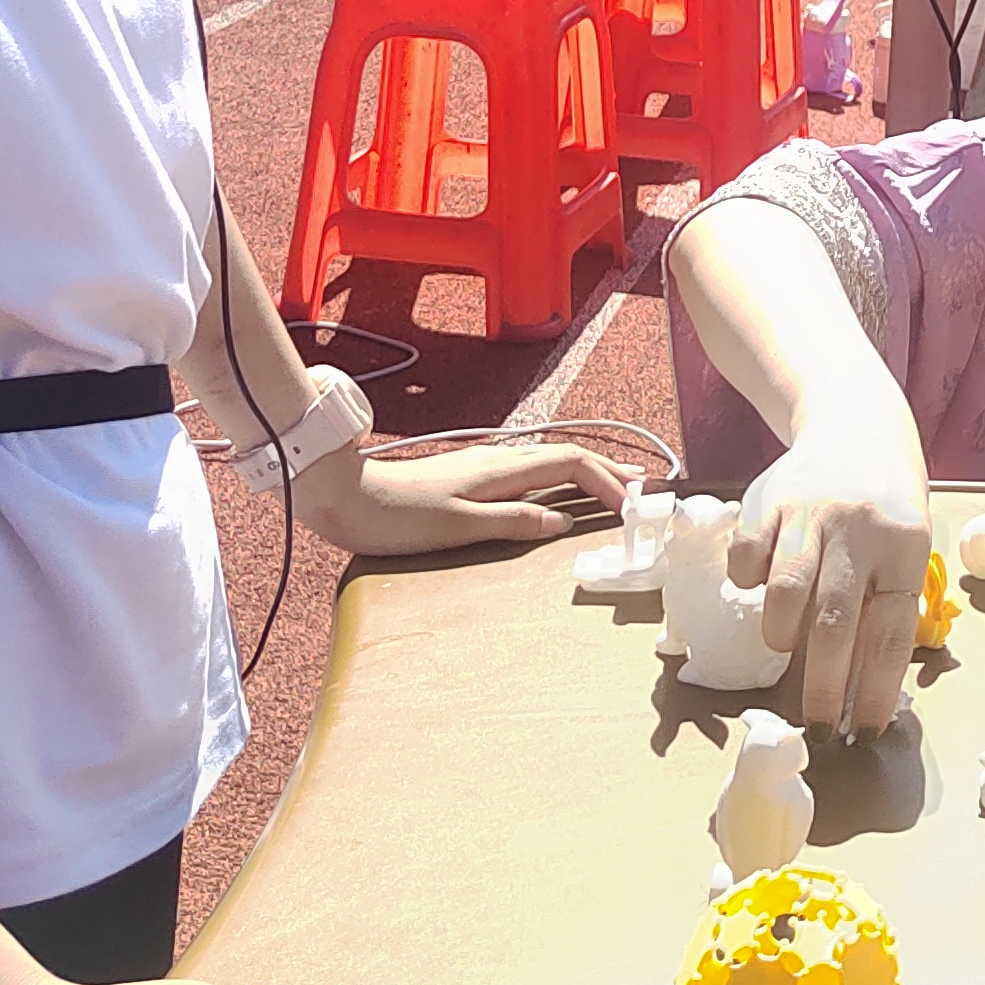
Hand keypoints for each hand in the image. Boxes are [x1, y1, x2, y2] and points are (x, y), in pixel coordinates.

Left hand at [287, 440, 626, 559]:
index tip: (633, 506)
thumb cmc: (395, 517)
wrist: (342, 497)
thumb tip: (561, 524)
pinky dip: (559, 483)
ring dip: (586, 476)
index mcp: (501, 470)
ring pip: (549, 465)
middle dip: (607, 472)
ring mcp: (483, 468)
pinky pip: (530, 476)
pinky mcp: (469, 480)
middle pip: (566, 458)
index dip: (607, 480)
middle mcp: (497, 462)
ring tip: (612, 491)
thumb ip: (512, 522)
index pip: (571, 463)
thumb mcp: (457, 527)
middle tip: (642, 490)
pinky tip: (558, 497)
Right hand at [731, 419, 931, 736]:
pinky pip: (746, 559)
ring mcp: (810, 513)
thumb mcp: (906, 547)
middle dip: (823, 688)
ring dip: (784, 638)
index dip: (875, 688)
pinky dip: (748, 585)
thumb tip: (866, 691)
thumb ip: (887, 605)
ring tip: (789, 647)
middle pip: (835, 623)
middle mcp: (858, 528)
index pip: (890, 631)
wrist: (855, 426)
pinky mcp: (767, 502)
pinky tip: (761, 588)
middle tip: (817, 729)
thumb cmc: (886, 507)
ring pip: (786, 594)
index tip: (864, 730)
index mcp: (904, 544)